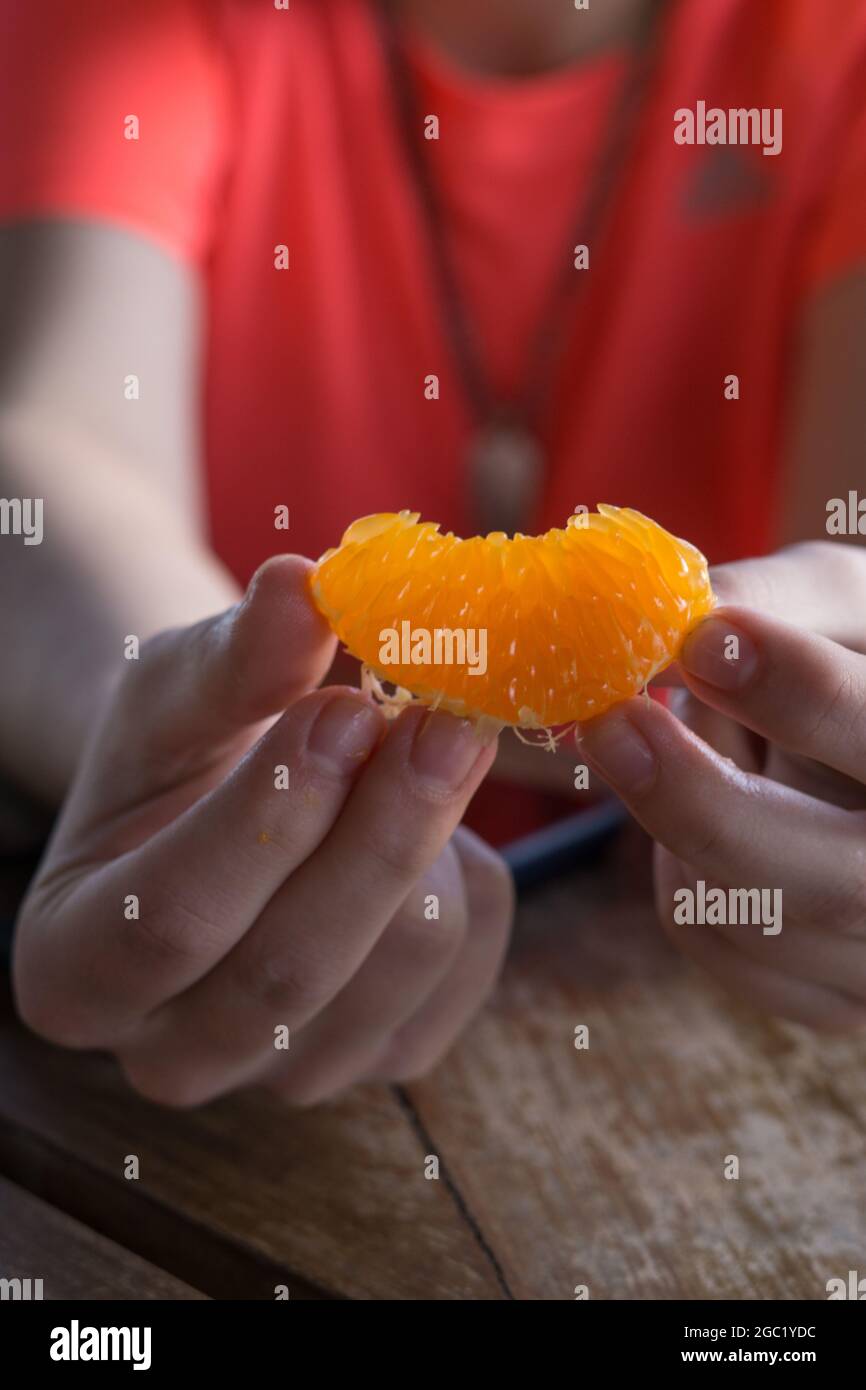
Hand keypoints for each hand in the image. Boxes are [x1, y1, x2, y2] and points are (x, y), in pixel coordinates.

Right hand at [13, 557, 512, 1104]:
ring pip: (397, 968)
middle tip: (447, 719)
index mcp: (75, 966)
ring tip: (417, 752)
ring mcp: (283, 1072)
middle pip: (290, 970)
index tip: (345, 707)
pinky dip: (471, 877)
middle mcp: (169, 1052)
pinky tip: (430, 825)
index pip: (168, 918)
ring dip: (434, 839)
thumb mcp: (182, 689)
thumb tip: (303, 585)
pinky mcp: (383, 1059)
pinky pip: (467, 969)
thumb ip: (235, 653)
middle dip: (383, 831)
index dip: (271, 813)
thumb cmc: (182, 747)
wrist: (223, 804)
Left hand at [576, 541, 865, 1032]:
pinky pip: (710, 939)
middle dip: (700, 798)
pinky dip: (679, 866)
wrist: (864, 760)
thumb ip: (778, 601)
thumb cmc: (859, 658)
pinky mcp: (833, 999)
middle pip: (832, 886)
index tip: (703, 640)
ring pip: (747, 915)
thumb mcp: (848, 606)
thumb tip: (676, 615)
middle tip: (609, 718)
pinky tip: (708, 808)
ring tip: (697, 740)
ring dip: (681, 816)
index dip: (799, 693)